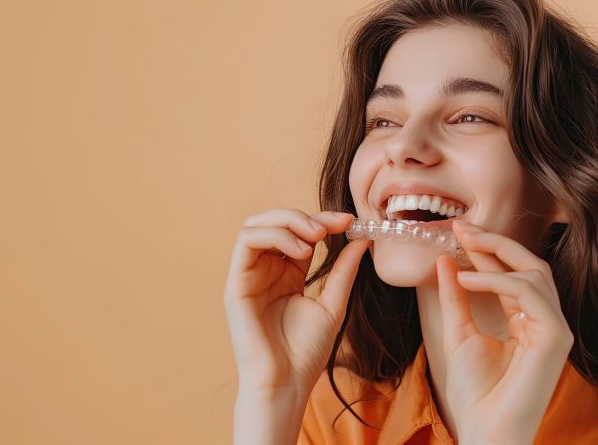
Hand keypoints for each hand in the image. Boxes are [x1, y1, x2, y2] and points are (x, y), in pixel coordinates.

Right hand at [223, 209, 368, 396]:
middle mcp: (265, 270)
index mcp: (286, 273)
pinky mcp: (236, 283)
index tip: (350, 221)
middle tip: (332, 225)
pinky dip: (273, 235)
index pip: (299, 232)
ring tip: (316, 236)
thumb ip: (343, 271)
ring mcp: (248, 275)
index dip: (322, 220)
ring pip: (256, 224)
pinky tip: (300, 250)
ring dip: (288, 220)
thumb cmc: (305, 352)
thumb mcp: (333, 304)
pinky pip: (246, 241)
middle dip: (304, 215)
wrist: (287, 382)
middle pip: (274, 221)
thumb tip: (361, 239)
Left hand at [436, 219, 573, 443]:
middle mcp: (545, 322)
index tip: (458, 230)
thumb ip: (455, 297)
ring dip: (495, 255)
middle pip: (530, 266)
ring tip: (461, 245)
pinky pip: (530, 294)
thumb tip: (446, 260)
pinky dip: (497, 280)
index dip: (487, 250)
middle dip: (496, 242)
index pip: (512, 274)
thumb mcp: (458, 332)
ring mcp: (555, 329)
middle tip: (462, 225)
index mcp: (527, 321)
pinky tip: (466, 277)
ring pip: (534, 274)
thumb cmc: (475, 391)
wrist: (484, 429)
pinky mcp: (557, 337)